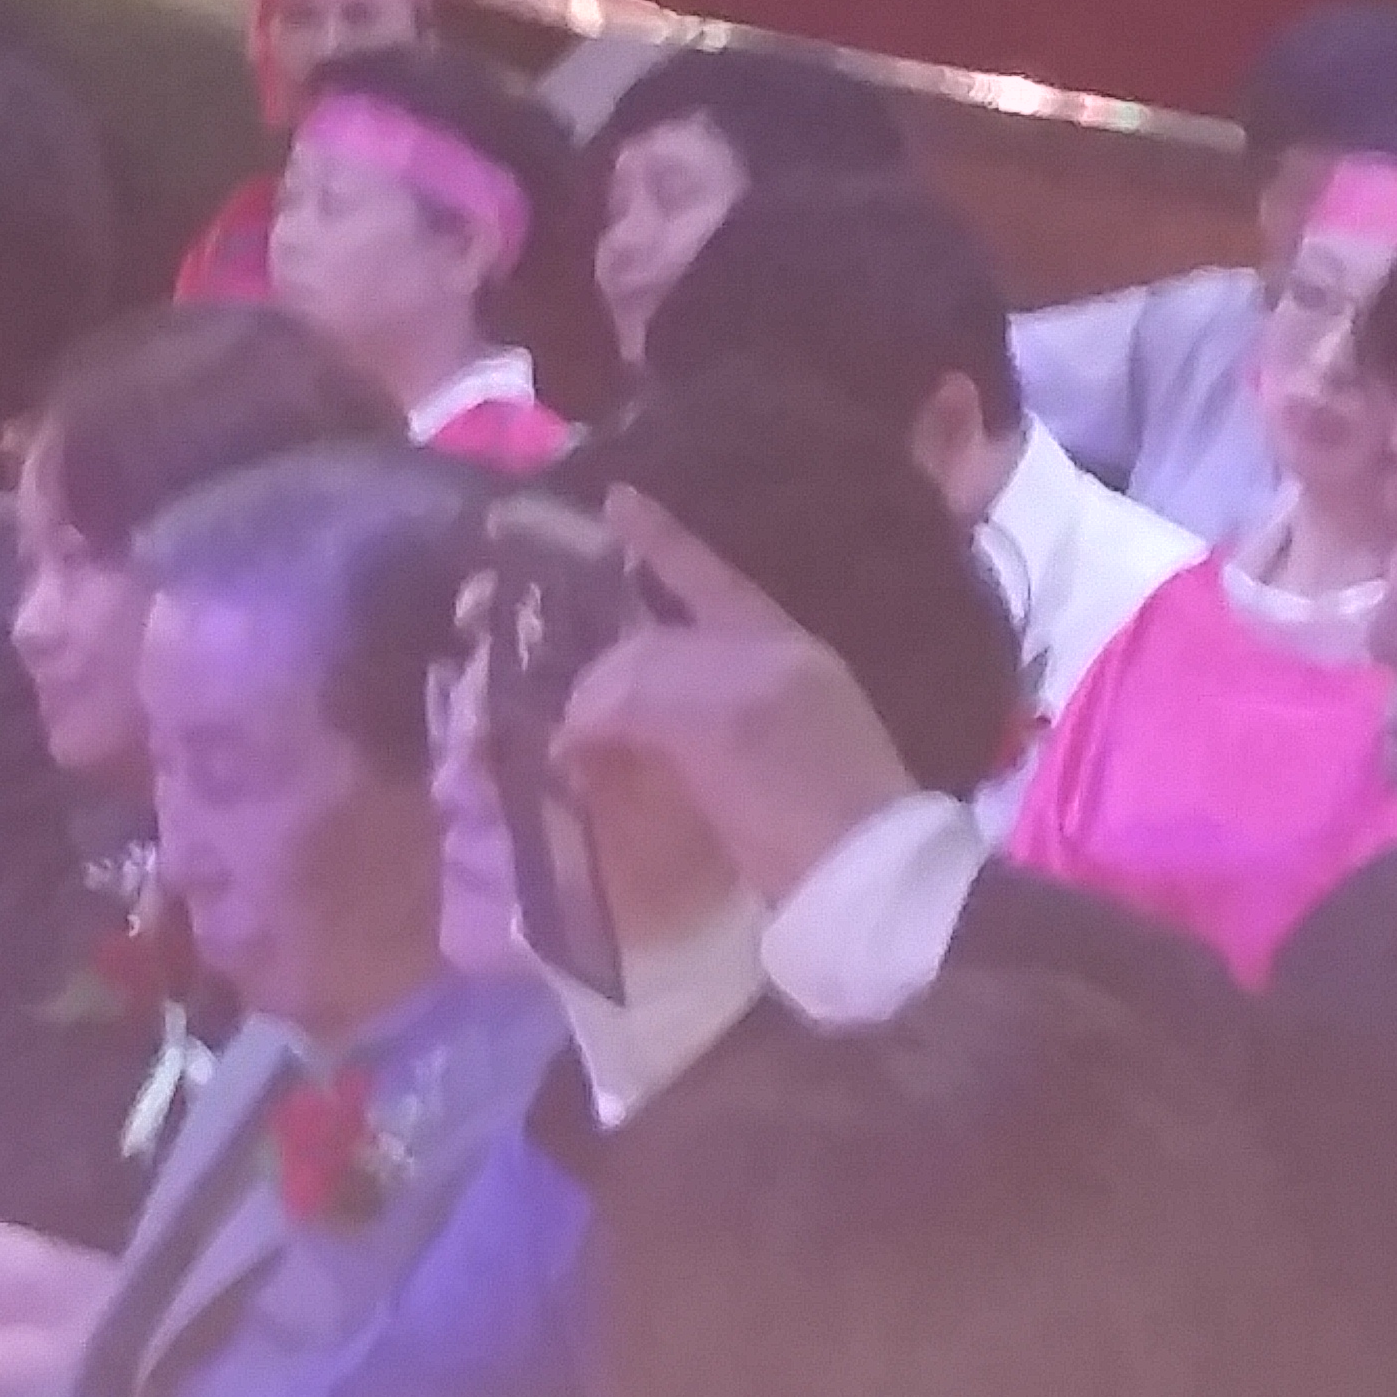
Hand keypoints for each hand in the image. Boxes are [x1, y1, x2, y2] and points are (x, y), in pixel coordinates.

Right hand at [558, 489, 928, 907]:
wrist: (861, 896)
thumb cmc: (803, 790)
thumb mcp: (723, 717)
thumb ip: (645, 688)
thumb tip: (581, 707)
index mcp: (769, 643)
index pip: (702, 574)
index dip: (657, 539)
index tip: (612, 500)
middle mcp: (763, 681)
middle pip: (668, 642)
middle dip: (605, 644)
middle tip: (534, 654)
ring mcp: (752, 744)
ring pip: (660, 701)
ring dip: (604, 704)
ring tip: (547, 715)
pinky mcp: (739, 802)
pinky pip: (667, 758)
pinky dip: (624, 755)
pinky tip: (589, 767)